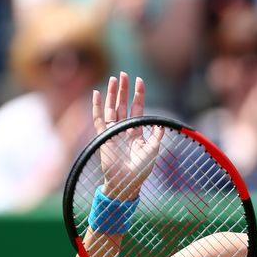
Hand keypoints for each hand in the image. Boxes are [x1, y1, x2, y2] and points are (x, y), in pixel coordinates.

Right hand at [93, 72, 163, 199]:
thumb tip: (161, 122)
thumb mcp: (153, 150)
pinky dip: (96, 107)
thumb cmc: (141, 169)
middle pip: (123, 105)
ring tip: (113, 79)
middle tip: (124, 74)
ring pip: (111, 109)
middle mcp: (124, 130)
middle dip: (124, 90)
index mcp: (137, 132)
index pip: (137, 109)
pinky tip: (96, 94)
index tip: (140, 80)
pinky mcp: (103, 137)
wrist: (127, 182)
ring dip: (112, 94)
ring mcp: (112, 132)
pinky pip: (98, 119)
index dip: (138, 95)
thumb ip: (156, 135)